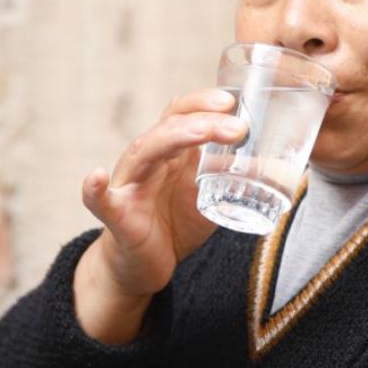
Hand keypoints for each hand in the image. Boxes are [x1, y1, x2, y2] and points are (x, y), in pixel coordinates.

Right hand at [81, 88, 245, 301]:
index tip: (233, 101)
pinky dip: (95, 189)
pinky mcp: (116, 216)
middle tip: (238, 126)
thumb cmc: (173, 225)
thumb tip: (273, 163)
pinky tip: (96, 177)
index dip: (204, 102)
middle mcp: (146, 160)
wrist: (142, 266)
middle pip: (168, 127)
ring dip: (172, 138)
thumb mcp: (209, 199)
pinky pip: (99, 200)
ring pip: (143, 152)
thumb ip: (232, 179)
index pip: (182, 113)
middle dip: (203, 121)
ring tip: (200, 134)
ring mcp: (129, 185)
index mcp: (168, 151)